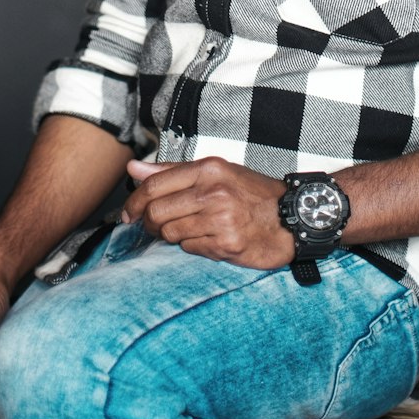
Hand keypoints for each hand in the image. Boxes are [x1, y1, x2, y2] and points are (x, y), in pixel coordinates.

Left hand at [122, 156, 293, 269]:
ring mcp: (220, 219)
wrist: (290, 218)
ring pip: (170, 234)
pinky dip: (190, 246)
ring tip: (181, 232)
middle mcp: (213, 192)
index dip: (135, 201)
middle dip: (148, 223)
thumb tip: (133, 170)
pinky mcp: (226, 244)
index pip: (155, 185)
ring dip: (168, 236)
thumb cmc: (251, 194)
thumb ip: (172, 172)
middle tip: (151, 227)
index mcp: (208, 168)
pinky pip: (190, 249)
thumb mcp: (216, 172)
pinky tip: (203, 239)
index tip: (129, 212)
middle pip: (157, 212)